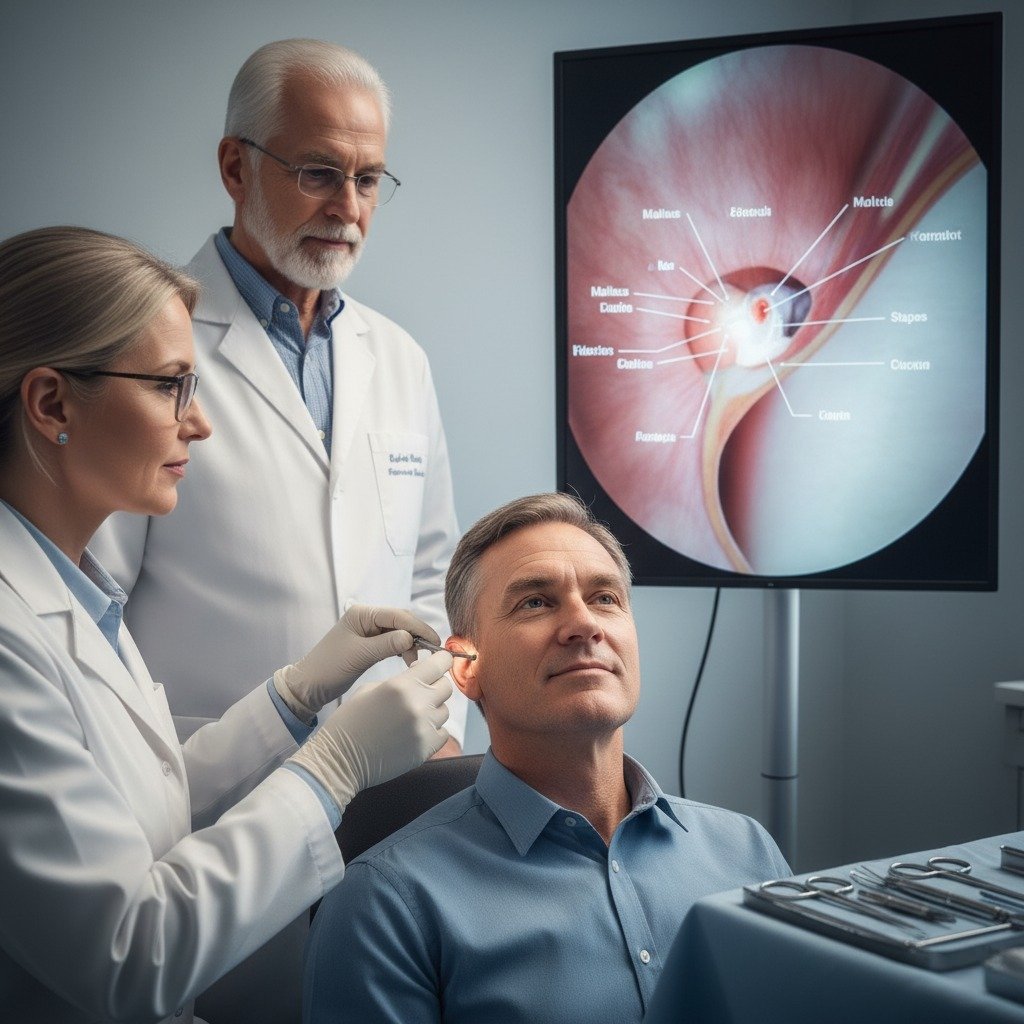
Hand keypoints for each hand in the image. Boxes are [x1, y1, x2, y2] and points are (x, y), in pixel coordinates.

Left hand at [274, 605, 440, 720]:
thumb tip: (411, 638)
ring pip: (399, 631)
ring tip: (418, 660)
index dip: (419, 627)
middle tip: (432, 652)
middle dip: (417, 635)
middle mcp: (366, 617)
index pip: (397, 615)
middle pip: (401, 621)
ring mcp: (368, 630)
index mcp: (362, 613)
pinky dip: (403, 649)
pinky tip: (409, 659)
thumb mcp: (360, 656)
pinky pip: (392, 641)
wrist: (310, 685)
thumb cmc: (330, 668)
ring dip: (411, 643)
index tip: (435, 641)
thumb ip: (387, 644)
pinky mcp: (369, 643)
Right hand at [287, 650, 453, 811]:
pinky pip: (443, 733)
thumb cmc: (349, 722)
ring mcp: (424, 728)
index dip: (442, 661)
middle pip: (446, 687)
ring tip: (411, 716)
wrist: (339, 760)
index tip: (439, 663)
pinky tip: (414, 732)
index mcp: (401, 685)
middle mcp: (417, 704)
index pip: (440, 664)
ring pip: (444, 710)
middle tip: (420, 691)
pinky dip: (433, 731)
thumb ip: (400, 680)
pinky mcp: (426, 749)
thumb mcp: (369, 689)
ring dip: (432, 710)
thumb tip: (419, 673)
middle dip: (435, 686)